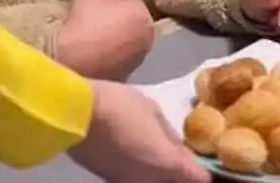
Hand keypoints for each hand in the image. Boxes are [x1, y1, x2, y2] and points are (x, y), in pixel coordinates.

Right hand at [54, 0, 155, 80]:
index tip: (91, 9)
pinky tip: (94, 54)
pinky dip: (111, 54)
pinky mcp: (129, 73)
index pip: (126, 0)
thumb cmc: (81, 23)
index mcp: (143, 15)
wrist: (68, 63)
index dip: (106, 2)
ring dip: (112, 36)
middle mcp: (148, 36)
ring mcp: (140, 57)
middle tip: (89, 23)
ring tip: (90, 39)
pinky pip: (121, 57)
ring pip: (125, 38)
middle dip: (112, 19)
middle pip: (128, 20)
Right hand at [69, 79, 208, 182]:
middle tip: (185, 159)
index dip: (205, 172)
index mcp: (167, 163)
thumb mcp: (152, 111)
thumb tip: (181, 149)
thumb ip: (170, 135)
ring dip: (161, 175)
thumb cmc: (118, 105)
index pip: (199, 179)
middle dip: (182, 175)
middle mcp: (148, 181)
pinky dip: (142, 173)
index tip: (208, 161)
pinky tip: (139, 156)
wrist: (72, 114)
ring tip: (161, 156)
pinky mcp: (106, 180)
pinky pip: (134, 179)